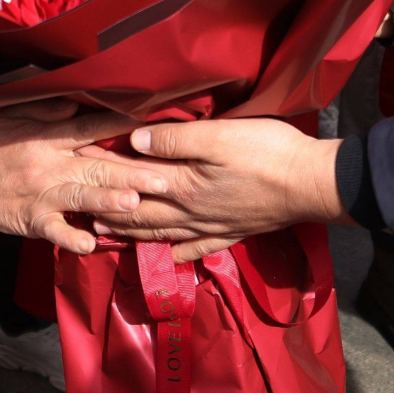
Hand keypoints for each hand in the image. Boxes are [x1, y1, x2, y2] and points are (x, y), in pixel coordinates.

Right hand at [0, 99, 155, 254]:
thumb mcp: (17, 116)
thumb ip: (49, 109)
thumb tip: (78, 102)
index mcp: (48, 137)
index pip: (89, 128)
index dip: (118, 126)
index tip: (147, 126)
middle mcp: (50, 165)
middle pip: (95, 168)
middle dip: (130, 173)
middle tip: (162, 179)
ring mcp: (42, 195)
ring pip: (80, 198)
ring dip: (107, 202)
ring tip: (134, 204)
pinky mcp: (33, 220)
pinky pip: (55, 232)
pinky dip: (71, 238)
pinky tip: (91, 244)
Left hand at [101, 119, 346, 262]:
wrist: (312, 184)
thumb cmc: (266, 153)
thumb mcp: (218, 136)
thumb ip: (174, 141)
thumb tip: (135, 140)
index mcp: (185, 186)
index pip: (136, 176)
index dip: (108, 166)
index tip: (80, 159)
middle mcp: (192, 212)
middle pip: (141, 212)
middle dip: (109, 207)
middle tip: (81, 205)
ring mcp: (213, 226)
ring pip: (162, 232)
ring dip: (131, 232)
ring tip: (107, 232)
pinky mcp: (234, 232)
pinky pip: (198, 247)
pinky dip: (180, 253)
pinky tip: (172, 256)